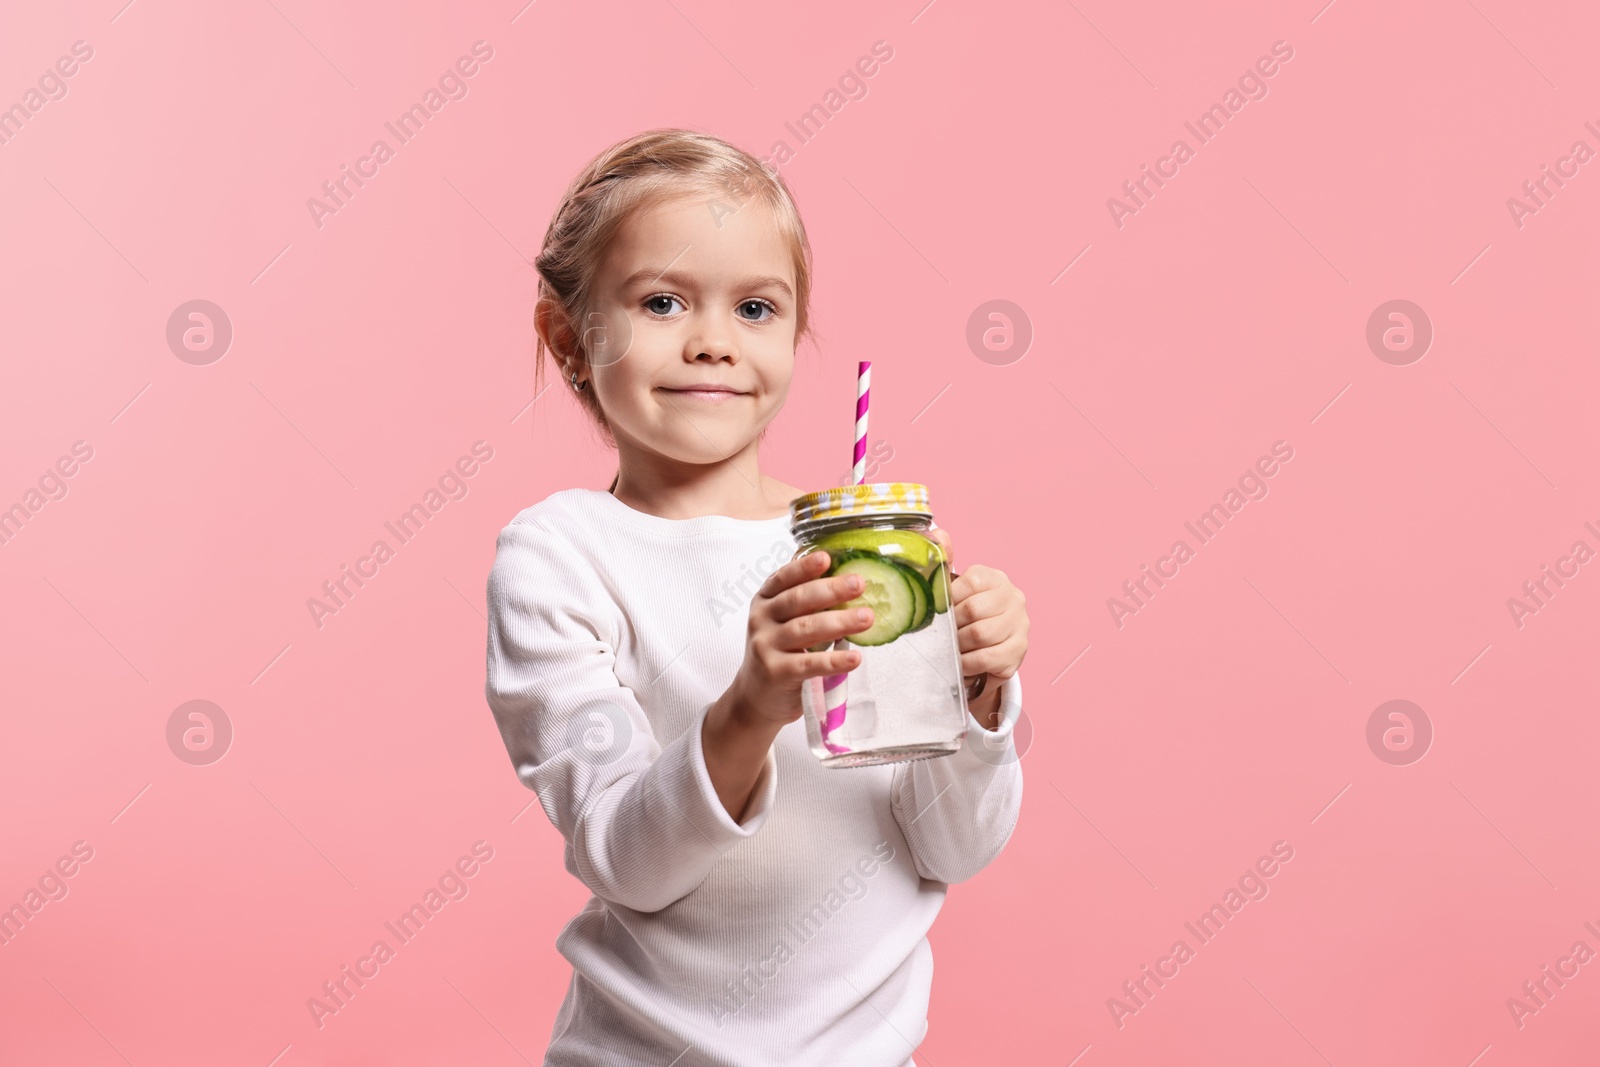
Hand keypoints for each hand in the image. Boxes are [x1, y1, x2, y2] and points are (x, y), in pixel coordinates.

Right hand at [727, 550, 875, 728]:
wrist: (755, 697)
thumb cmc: (779, 653)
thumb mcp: (783, 623)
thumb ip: (806, 605)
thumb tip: (851, 584)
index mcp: (765, 601)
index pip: (783, 578)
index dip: (804, 567)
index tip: (827, 558)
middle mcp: (761, 619)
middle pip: (797, 600)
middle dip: (831, 590)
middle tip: (859, 583)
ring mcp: (766, 646)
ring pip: (805, 629)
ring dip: (839, 621)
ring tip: (867, 617)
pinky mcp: (776, 672)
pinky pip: (809, 664)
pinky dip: (834, 660)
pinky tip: (854, 658)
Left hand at [929, 526, 1029, 695]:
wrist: (989, 652)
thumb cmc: (967, 616)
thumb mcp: (955, 590)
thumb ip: (944, 562)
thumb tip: (937, 532)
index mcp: (995, 578)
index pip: (970, 582)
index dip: (950, 601)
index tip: (940, 612)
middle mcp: (1013, 597)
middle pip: (974, 610)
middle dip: (952, 626)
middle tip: (943, 633)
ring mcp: (1020, 624)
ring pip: (980, 635)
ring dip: (959, 646)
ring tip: (951, 648)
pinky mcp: (1018, 650)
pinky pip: (988, 658)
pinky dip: (968, 663)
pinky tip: (962, 663)